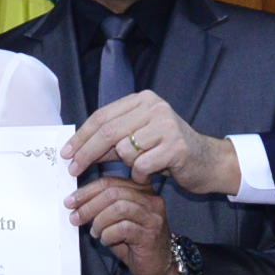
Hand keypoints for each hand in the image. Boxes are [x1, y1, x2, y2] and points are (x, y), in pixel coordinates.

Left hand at [65, 90, 239, 194]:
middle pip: (108, 131)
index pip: (102, 116)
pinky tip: (151, 174)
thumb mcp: (138, 141)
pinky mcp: (175, 146)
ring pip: (124, 150)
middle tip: (73, 169)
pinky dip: (140, 174)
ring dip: (126, 166)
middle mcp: (154, 107)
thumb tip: (77, 149)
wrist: (208, 162)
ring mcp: (166, 125)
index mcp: (143, 100)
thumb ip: (111, 141)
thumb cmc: (169, 152)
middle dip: (86, 153)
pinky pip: (141, 165)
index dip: (81, 136)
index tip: (66, 152)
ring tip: (141, 167)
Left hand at [68, 177, 186, 274]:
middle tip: (75, 217)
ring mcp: (153, 217)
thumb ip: (102, 208)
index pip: (110, 182)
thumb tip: (76, 202)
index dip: (87, 191)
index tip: (70, 201)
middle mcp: (151, 200)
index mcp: (142, 190)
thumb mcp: (116, 221)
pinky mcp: (151, 234)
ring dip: (99, 220)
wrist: (159, 268)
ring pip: (119, 208)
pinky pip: (124, 228)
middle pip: (113, 192)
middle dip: (89, 205)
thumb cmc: (135, 244)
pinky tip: (106, 241)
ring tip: (95, 232)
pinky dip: (108, 234)